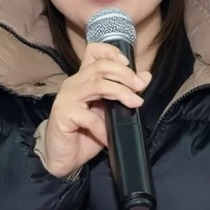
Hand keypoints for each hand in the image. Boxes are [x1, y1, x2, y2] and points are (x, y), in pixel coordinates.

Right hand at [42, 42, 151, 178]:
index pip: (94, 51)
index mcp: (84, 78)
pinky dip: (103, 128)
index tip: (130, 66)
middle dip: (125, 74)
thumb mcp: (110, 112)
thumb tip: (146, 76)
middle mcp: (74, 83)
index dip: (112, 52)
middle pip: (101, 66)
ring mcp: (67, 97)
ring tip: (135, 104)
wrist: (63, 158)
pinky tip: (108, 138)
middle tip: (140, 88)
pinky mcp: (63, 114)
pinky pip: (89, 117)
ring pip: (98, 84)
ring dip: (121, 93)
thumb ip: (124, 92)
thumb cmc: (85, 134)